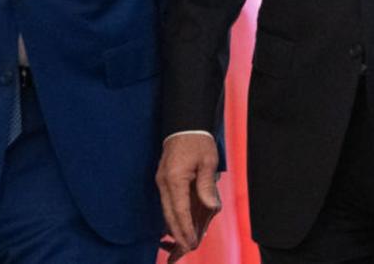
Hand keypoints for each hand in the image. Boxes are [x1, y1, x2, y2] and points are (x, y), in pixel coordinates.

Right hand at [156, 134, 220, 252]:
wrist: (185, 125)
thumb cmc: (198, 142)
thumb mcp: (207, 161)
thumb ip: (207, 185)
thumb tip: (211, 207)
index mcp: (175, 178)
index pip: (179, 210)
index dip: (185, 228)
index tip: (190, 243)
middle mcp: (164, 182)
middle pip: (169, 214)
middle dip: (177, 232)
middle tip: (187, 248)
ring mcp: (162, 181)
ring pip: (166, 209)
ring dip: (174, 225)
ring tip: (183, 240)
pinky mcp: (163, 179)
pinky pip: (167, 202)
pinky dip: (173, 214)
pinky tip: (178, 223)